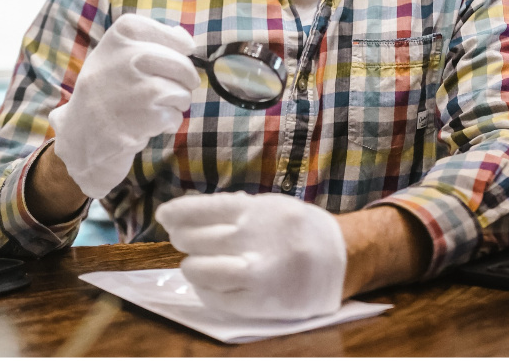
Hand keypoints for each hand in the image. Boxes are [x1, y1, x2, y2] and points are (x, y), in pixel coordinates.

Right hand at [50, 14, 198, 198]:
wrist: (79, 136)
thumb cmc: (102, 93)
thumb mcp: (112, 58)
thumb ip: (146, 43)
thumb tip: (185, 37)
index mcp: (119, 38)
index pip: (172, 34)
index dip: (178, 47)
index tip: (173, 58)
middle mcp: (126, 59)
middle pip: (182, 65)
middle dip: (183, 81)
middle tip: (167, 91)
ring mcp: (136, 90)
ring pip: (182, 92)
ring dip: (174, 105)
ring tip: (149, 109)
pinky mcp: (146, 118)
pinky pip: (176, 117)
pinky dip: (167, 125)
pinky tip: (145, 125)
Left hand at [155, 192, 346, 319]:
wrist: (345, 257)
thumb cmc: (296, 230)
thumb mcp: (268, 207)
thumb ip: (232, 211)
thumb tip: (185, 216)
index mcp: (255, 211)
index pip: (200, 210)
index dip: (175, 213)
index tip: (164, 216)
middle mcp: (254, 240)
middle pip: (194, 240)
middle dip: (183, 240)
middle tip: (187, 242)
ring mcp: (258, 273)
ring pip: (200, 270)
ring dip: (191, 267)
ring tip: (197, 264)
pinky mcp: (263, 302)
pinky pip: (218, 299)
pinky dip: (206, 291)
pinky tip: (211, 285)